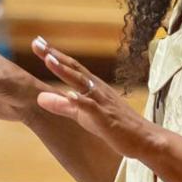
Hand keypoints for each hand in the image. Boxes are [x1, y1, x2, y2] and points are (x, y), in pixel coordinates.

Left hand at [27, 37, 159, 157]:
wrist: (143, 139)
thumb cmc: (113, 125)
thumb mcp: (83, 115)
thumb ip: (62, 105)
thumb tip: (39, 98)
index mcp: (91, 87)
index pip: (70, 67)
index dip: (53, 55)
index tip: (37, 43)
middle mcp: (97, 89)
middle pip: (74, 68)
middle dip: (55, 55)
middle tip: (37, 42)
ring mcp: (102, 101)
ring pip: (82, 83)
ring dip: (65, 71)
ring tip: (49, 60)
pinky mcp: (106, 118)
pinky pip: (92, 108)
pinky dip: (81, 101)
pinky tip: (70, 95)